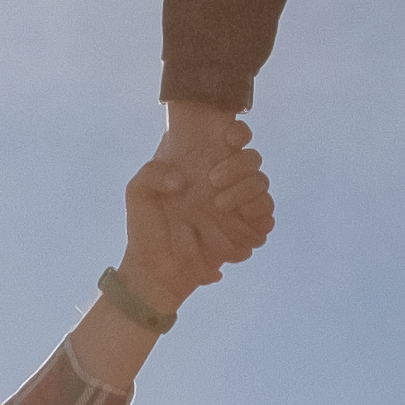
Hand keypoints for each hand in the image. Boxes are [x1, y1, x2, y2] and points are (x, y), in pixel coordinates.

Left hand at [124, 108, 275, 315]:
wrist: (156, 272)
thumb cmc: (146, 231)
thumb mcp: (138, 194)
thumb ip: (153, 174)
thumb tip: (182, 178)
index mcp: (201, 166)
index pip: (231, 138)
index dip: (237, 132)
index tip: (229, 136)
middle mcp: (224, 183)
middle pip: (251, 159)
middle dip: (239, 165)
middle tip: (213, 180)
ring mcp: (237, 206)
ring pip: (261, 185)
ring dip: (246, 190)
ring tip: (219, 205)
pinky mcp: (246, 230)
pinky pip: (266, 217)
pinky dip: (258, 215)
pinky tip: (239, 216)